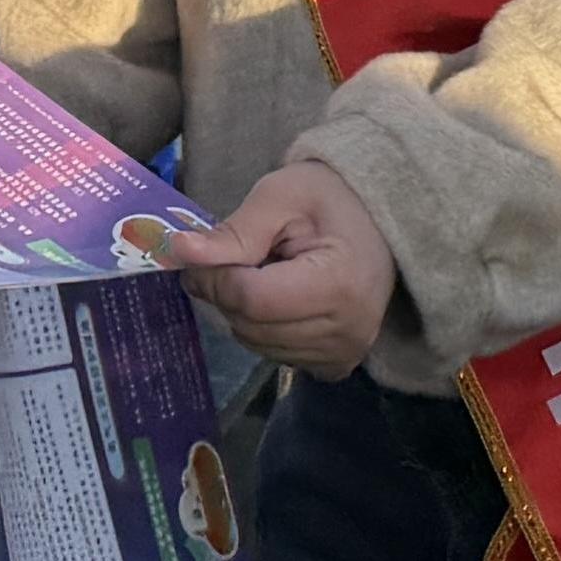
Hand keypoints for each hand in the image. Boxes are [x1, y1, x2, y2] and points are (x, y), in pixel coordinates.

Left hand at [158, 159, 396, 377]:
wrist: (380, 217)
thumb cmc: (330, 197)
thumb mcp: (280, 197)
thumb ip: (234, 232)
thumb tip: (180, 253)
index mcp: (338, 285)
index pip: (251, 299)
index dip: (213, 278)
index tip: (198, 255)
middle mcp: (346, 332)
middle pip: (251, 326)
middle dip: (227, 293)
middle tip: (233, 259)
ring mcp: (345, 353)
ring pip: (258, 345)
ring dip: (245, 313)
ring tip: (266, 273)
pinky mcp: (339, 364)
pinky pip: (278, 356)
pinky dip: (265, 330)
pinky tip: (282, 299)